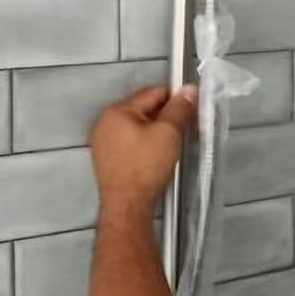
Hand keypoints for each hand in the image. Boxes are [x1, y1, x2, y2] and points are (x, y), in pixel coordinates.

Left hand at [90, 85, 197, 217]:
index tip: (191, 108)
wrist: (128, 205)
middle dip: (166, 116)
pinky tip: (157, 157)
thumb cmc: (144, 169)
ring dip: (156, 131)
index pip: (153, 92)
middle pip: (144, 108)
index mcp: (117, 111)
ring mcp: (104, 142)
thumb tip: (188, 90)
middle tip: (184, 129)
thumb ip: (179, 108)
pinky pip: (131, 142)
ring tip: (172, 145)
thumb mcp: (169, 133)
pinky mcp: (108, 159)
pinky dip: (146, 145)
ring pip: (138, 126)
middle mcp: (105, 123)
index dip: (176, 98)